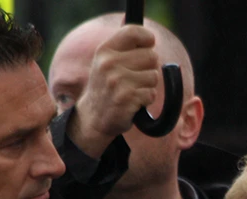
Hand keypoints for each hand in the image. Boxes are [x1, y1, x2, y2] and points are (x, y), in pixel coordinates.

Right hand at [68, 25, 159, 157]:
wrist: (93, 117)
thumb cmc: (107, 87)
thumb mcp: (107, 62)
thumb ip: (124, 47)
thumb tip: (150, 38)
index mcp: (105, 51)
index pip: (133, 32)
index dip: (147, 38)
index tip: (149, 45)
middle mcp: (109, 64)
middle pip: (151, 56)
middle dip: (149, 68)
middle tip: (135, 78)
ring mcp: (117, 81)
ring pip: (154, 76)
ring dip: (147, 86)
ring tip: (132, 91)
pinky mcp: (127, 99)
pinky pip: (151, 94)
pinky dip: (146, 100)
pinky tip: (132, 102)